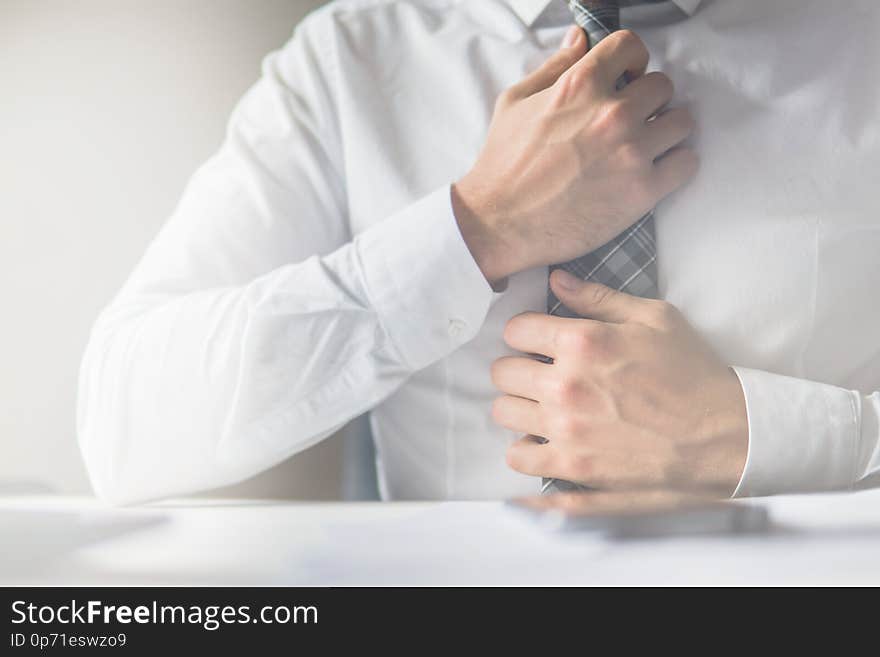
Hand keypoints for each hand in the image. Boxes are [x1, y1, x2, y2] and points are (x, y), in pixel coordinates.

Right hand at [453, 27, 697, 284]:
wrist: (500, 224)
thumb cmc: (502, 166)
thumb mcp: (515, 103)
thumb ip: (553, 67)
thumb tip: (579, 39)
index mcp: (580, 85)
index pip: (630, 46)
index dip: (632, 60)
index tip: (629, 76)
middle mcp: (612, 113)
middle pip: (663, 86)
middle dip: (649, 99)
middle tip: (634, 119)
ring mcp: (631, 152)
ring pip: (682, 122)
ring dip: (667, 130)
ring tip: (648, 145)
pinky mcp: (642, 190)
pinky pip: (686, 163)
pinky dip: (676, 164)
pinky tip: (656, 170)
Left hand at [490, 269, 748, 495]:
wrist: (727, 436)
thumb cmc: (693, 373)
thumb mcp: (655, 319)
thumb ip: (599, 297)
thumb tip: (556, 280)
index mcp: (582, 343)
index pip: (516, 330)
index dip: (526, 332)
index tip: (538, 340)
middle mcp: (565, 387)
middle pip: (502, 372)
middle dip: (519, 367)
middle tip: (540, 373)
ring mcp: (565, 431)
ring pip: (504, 413)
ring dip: (519, 406)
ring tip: (542, 406)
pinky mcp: (572, 469)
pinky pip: (518, 458)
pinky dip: (525, 449)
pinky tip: (543, 441)